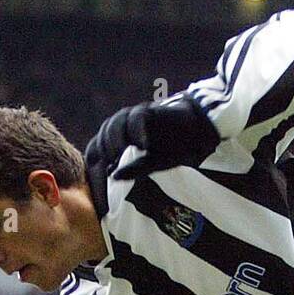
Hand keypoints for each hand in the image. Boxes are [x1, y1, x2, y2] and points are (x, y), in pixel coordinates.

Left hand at [87, 96, 219, 181]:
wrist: (197, 132)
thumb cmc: (175, 148)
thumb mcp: (155, 164)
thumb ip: (136, 169)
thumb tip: (114, 177)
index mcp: (120, 141)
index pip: (98, 151)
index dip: (96, 167)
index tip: (99, 184)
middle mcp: (123, 128)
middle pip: (102, 137)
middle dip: (104, 154)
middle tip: (108, 169)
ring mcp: (134, 117)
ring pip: (115, 124)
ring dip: (114, 139)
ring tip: (118, 154)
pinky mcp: (149, 110)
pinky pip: (137, 116)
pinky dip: (137, 129)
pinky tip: (143, 144)